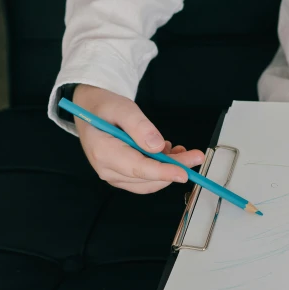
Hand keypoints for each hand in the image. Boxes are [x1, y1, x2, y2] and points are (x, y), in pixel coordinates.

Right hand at [73, 84, 204, 193]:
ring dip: (169, 169)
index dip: (163, 172)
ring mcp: (114, 175)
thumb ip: (139, 126)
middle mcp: (106, 169)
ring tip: (180, 150)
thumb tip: (157, 146)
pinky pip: (146, 180)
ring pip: (149, 182)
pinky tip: (168, 153)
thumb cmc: (104, 107)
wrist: (91, 111)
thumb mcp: (122, 107)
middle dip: (175, 168)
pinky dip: (162, 170)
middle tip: (196, 155)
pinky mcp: (122, 177)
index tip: (184, 173)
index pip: (138, 168)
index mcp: (103, 151)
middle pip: (148, 177)